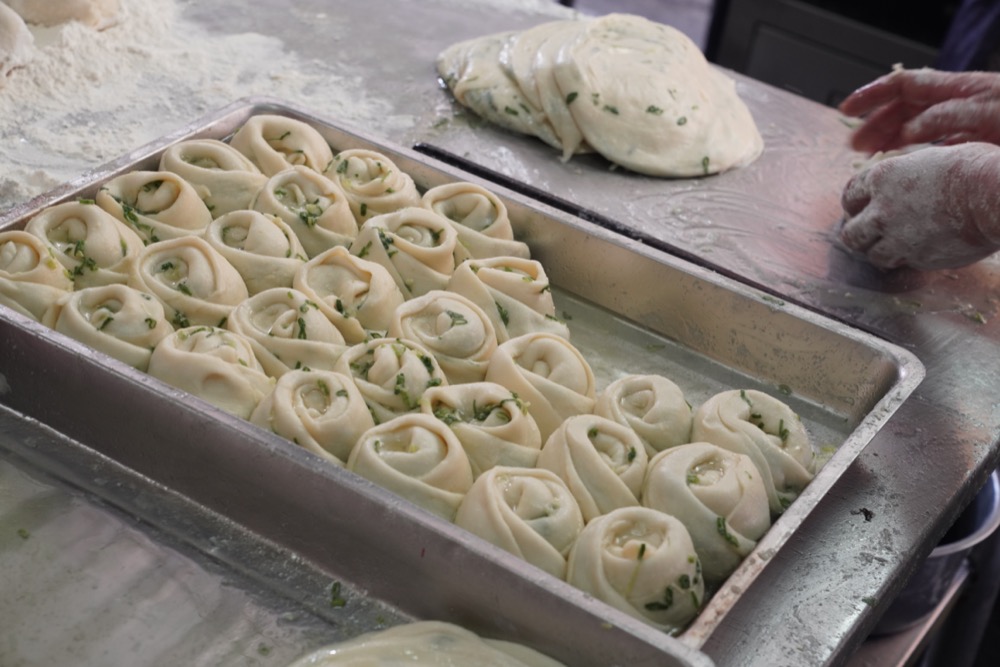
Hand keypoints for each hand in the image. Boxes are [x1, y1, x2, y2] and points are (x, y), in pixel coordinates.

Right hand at [839, 69, 999, 152]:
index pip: (904, 84)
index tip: (847, 110)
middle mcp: (959, 105)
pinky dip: (918, 161)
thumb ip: (942, 118)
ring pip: (919, 132)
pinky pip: (937, 152)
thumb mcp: (981, 111)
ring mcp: (968, 127)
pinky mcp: (976, 148)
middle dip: (876, 125)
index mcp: (958, 88)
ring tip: (873, 160)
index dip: (872, 94)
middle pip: (906, 109)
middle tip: (854, 147)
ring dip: (893, 144)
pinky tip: (907, 172)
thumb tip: (905, 132)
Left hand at [839, 143, 999, 269]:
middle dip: (857, 233)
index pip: (850, 196)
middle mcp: (881, 211)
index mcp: (882, 178)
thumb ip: (906, 176)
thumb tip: (902, 182)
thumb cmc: (974, 168)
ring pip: (871, 254)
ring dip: (878, 251)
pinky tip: (916, 251)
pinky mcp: (916, 259)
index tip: (861, 207)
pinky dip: (904, 259)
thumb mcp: (930, 159)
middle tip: (870, 233)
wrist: (995, 196)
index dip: (855, 204)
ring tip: (892, 245)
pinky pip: (900, 264)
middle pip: (850, 233)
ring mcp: (896, 239)